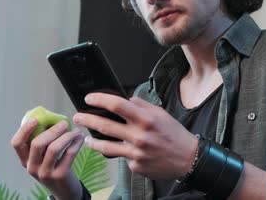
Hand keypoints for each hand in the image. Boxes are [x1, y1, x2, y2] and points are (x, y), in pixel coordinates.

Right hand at [11, 118, 84, 199]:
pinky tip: (80, 138)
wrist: (64, 190)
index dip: (24, 130)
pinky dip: (76, 143)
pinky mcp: (60, 175)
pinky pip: (69, 154)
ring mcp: (45, 173)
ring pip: (54, 148)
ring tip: (76, 131)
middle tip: (64, 123)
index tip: (35, 119)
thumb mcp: (43, 157)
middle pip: (37, 143)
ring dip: (67, 136)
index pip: (17, 143)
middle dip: (52, 130)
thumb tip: (50, 117)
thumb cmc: (54, 166)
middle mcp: (32, 167)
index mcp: (25, 160)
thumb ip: (43, 141)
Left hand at [73, 93, 197, 179]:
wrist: (188, 159)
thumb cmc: (175, 135)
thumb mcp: (161, 114)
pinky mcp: (136, 166)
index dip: (100, 100)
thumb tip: (125, 99)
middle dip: (87, 119)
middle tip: (77, 116)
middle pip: (105, 125)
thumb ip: (142, 106)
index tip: (89, 98)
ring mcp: (136, 153)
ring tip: (86, 138)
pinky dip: (120, 153)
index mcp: (146, 119)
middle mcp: (139, 136)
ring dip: (92, 141)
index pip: (117, 105)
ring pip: (106, 146)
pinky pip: (122, 158)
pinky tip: (122, 150)